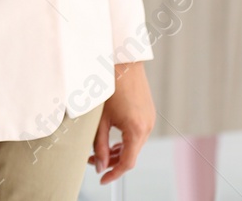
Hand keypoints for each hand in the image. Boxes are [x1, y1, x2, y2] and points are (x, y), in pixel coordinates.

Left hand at [89, 61, 154, 183]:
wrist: (122, 61)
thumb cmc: (107, 86)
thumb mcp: (100, 119)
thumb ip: (99, 144)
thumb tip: (99, 165)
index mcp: (136, 130)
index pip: (127, 162)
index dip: (114, 173)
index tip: (102, 179)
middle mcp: (147, 127)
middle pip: (131, 155)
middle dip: (112, 162)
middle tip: (92, 161)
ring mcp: (149, 120)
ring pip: (135, 146)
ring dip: (119, 152)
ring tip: (99, 153)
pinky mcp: (148, 113)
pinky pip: (138, 135)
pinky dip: (126, 142)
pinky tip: (113, 142)